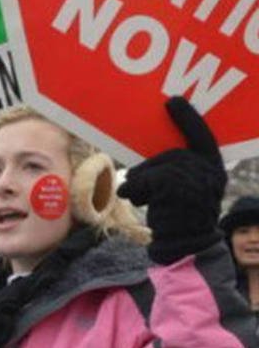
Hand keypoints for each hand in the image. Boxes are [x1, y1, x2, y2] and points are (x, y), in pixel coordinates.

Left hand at [117, 96, 226, 264]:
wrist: (185, 246)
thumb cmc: (179, 219)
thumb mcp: (184, 190)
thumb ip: (177, 171)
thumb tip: (149, 160)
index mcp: (213, 167)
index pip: (201, 136)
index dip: (187, 118)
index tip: (173, 101)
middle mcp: (210, 170)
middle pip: (169, 155)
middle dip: (147, 170)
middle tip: (134, 185)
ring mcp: (197, 178)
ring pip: (156, 168)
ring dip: (139, 182)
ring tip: (137, 197)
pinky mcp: (179, 187)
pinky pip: (148, 178)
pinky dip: (135, 188)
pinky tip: (134, 200)